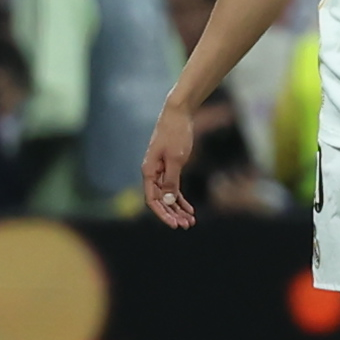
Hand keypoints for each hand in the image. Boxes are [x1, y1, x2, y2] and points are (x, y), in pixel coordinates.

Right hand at [141, 103, 197, 228]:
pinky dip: (180, 199)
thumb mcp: (176, 158)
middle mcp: (152, 173)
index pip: (152, 200)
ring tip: (190, 222)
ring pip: (167, 196)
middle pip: (159, 201)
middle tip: (187, 226)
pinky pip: (172, 188)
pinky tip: (189, 209)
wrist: (178, 114)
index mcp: (149, 171)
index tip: (175, 225)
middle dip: (172, 215)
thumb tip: (167, 200)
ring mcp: (160, 171)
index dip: (163, 214)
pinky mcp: (169, 167)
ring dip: (177, 210)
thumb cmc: (175, 134)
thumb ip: (170, 179)